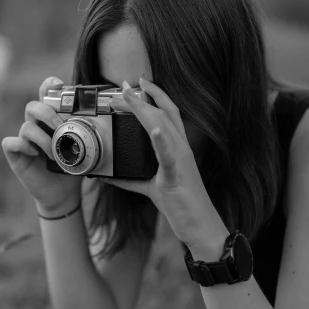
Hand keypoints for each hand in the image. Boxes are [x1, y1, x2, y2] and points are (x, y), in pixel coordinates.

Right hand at [1, 76, 82, 212]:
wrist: (64, 193)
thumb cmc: (72, 167)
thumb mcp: (84, 148)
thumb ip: (88, 133)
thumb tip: (108, 120)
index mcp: (51, 119)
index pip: (46, 95)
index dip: (49, 86)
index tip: (60, 85)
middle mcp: (36, 126)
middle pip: (33, 106)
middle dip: (47, 113)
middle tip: (60, 126)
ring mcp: (25, 140)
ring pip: (26, 126)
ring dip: (43, 138)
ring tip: (54, 154)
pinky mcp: (16, 155)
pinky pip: (10, 143)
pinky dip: (23, 145)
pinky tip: (36, 154)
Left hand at [104, 78, 228, 250]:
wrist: (201, 227)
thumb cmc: (181, 206)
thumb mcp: (151, 188)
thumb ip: (131, 181)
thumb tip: (107, 178)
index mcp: (178, 148)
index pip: (168, 113)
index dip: (155, 95)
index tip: (139, 82)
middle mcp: (182, 149)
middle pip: (164, 114)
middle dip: (144, 97)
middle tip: (123, 85)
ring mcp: (181, 161)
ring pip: (164, 127)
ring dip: (145, 110)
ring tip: (129, 97)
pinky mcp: (177, 176)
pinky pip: (169, 156)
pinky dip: (160, 141)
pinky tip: (153, 129)